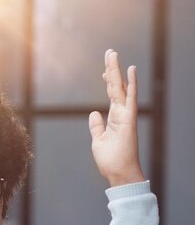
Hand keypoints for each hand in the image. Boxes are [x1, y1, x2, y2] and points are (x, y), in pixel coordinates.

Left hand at [88, 49, 145, 187]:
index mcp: (113, 118)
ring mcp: (125, 115)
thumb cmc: (110, 159)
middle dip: (111, 69)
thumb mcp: (98, 140)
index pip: (110, 95)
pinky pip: (130, 98)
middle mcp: (120, 113)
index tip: (104, 69)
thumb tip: (93, 113)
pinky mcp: (129, 119)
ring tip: (113, 54)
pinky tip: (131, 69)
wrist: (118, 172)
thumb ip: (96, 126)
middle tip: (109, 52)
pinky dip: (131, 84)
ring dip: (117, 70)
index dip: (107, 81)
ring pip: (120, 88)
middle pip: (115, 86)